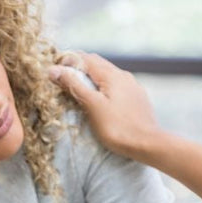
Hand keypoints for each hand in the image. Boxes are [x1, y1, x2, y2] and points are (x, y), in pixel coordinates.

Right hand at [48, 52, 164, 160]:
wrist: (148, 144)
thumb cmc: (118, 127)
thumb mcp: (92, 105)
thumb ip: (74, 85)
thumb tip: (53, 70)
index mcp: (111, 75)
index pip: (85, 58)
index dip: (68, 61)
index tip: (55, 71)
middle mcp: (124, 75)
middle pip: (97, 64)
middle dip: (79, 67)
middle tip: (64, 79)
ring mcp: (132, 86)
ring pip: (108, 74)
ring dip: (92, 77)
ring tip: (79, 89)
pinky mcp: (137, 98)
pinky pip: (117, 86)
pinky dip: (104, 86)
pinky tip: (100, 99)